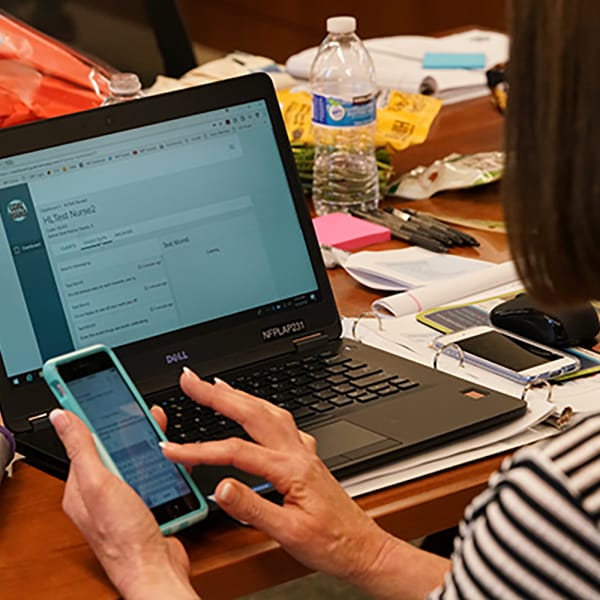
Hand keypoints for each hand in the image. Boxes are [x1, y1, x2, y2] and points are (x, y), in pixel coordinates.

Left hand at [49, 409, 198, 599]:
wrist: (156, 569)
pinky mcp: (147, 503)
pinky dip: (166, 465)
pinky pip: (155, 475)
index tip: (101, 394)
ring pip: (138, 460)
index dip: (93, 417)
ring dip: (152, 445)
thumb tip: (61, 415)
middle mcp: (102, 492)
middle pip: (115, 448)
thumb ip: (82, 448)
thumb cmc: (124, 535)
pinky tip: (176, 459)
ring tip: (164, 430)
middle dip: (131, 429)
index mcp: (81, 486)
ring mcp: (126, 498)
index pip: (85, 442)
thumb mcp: (98, 483)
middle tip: (146, 412)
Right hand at [160, 368, 448, 597]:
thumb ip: (252, 507)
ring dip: (241, 395)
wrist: (362, 548)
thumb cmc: (331, 544)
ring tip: (217, 386)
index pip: (235, 452)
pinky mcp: (307, 457)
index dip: (199, 449)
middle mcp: (297, 452)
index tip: (171, 448)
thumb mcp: (288, 534)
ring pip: (269, 411)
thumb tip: (220, 486)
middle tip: (191, 381)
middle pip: (253, 412)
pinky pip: (282, 422)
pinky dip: (262, 409)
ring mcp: (303, 451)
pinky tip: (256, 410)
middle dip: (217, 394)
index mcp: (290, 469)